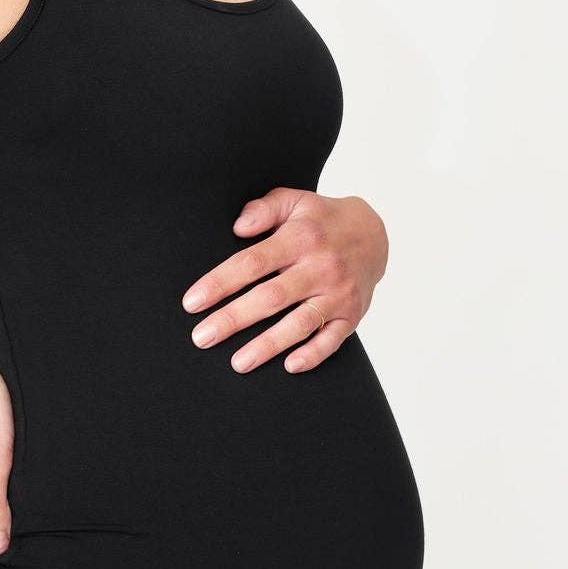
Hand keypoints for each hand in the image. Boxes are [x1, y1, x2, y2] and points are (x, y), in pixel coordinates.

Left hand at [181, 189, 388, 374]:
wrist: (375, 235)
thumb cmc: (321, 220)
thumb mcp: (294, 201)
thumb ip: (265, 209)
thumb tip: (238, 227)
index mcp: (301, 238)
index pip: (253, 263)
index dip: (221, 283)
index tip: (192, 302)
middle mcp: (321, 267)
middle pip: (271, 298)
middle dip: (234, 319)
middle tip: (202, 337)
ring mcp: (338, 294)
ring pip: (300, 323)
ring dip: (268, 345)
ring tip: (237, 363)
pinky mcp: (352, 315)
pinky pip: (332, 340)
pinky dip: (313, 355)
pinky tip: (289, 367)